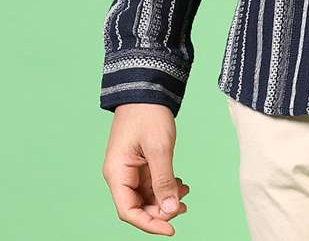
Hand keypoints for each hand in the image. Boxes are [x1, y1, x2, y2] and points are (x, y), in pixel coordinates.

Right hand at [101, 102, 189, 234]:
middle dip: (160, 210)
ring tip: (185, 192)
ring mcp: (130, 169)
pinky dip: (166, 186)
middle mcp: (120, 174)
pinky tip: (181, 183)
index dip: (149, 223)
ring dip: (165, 198)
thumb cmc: (148, 114)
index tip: (171, 229)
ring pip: (146, 196)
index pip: (128, 211)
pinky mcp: (140, 163)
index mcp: (116, 173)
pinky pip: (151, 184)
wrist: (147, 88)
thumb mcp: (159, 148)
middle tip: (183, 206)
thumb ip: (164, 180)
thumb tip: (171, 210)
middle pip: (137, 206)